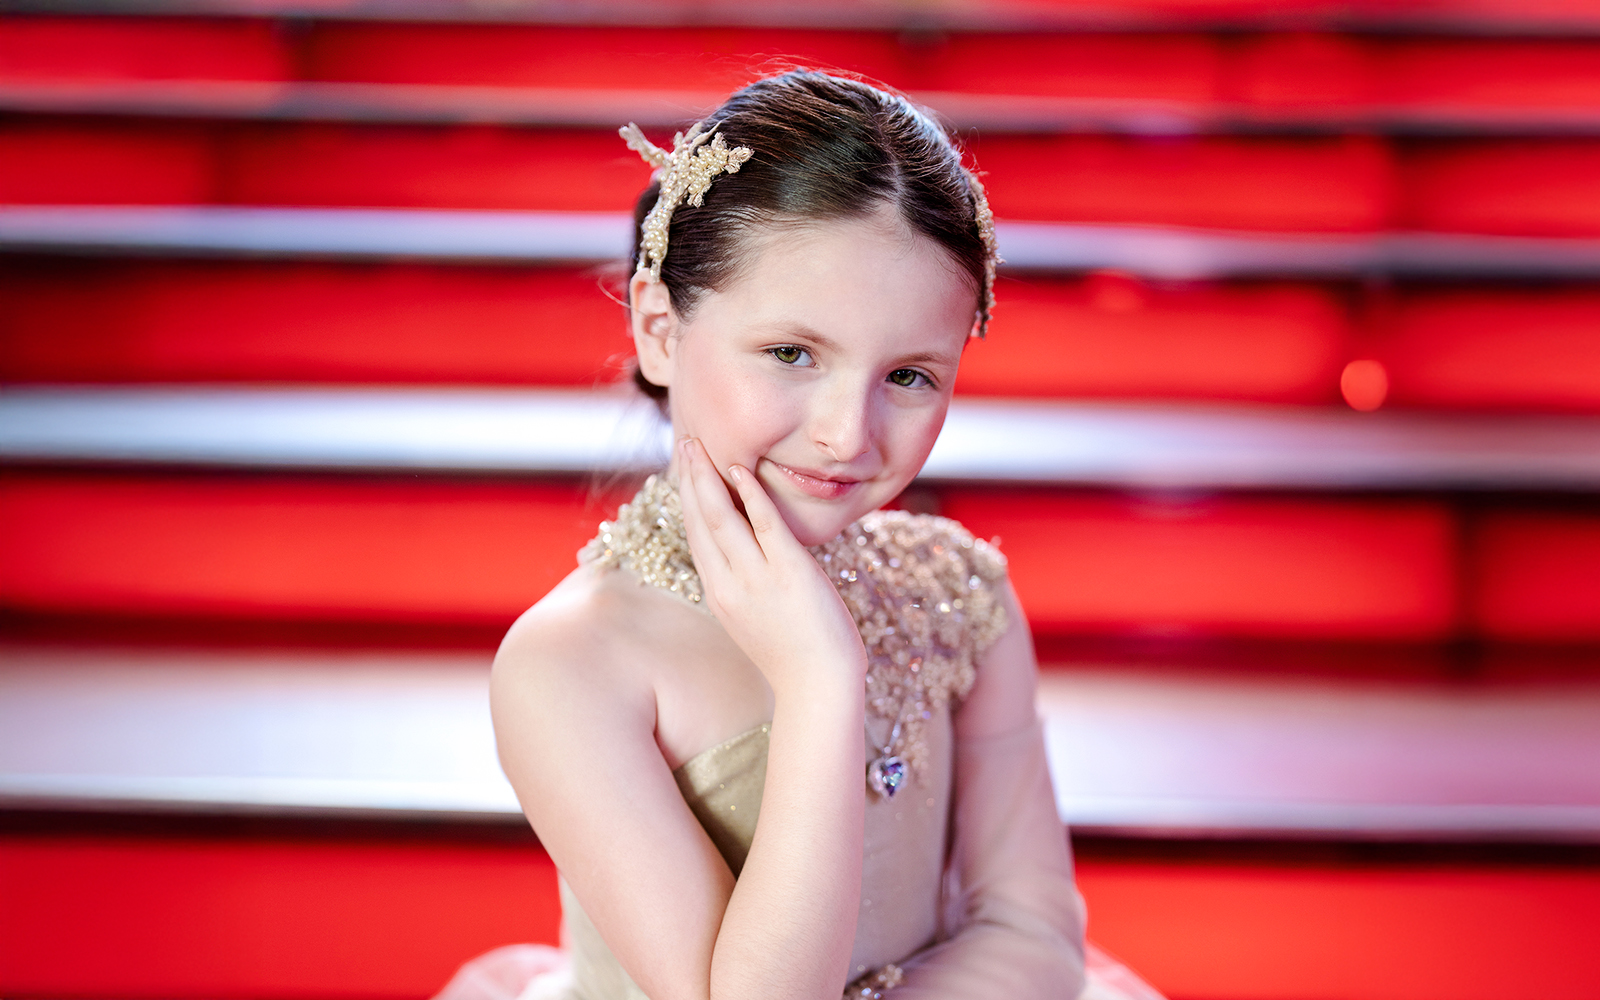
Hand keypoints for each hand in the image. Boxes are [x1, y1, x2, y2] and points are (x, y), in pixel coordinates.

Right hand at [676, 438, 866, 700]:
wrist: (818, 686)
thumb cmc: (795, 656)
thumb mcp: (755, 618)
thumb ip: (744, 585)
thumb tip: (747, 556)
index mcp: (718, 595)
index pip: (696, 537)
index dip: (688, 500)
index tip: (683, 471)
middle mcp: (729, 584)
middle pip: (700, 521)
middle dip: (690, 479)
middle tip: (685, 442)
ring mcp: (757, 578)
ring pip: (722, 518)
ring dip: (708, 477)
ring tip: (699, 445)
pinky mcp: (789, 571)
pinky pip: (764, 524)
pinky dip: (750, 494)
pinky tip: (740, 470)